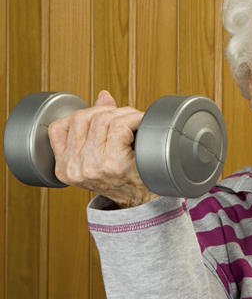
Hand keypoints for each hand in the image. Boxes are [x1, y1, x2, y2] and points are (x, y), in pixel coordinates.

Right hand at [48, 90, 159, 207]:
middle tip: (126, 116)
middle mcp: (74, 169)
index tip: (103, 116)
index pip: (59, 127)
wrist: (145, 202)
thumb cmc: (126, 178)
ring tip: (135, 121)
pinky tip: (141, 125)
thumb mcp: (101, 155)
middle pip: (82, 118)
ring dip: (124, 113)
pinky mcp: (113, 163)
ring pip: (102, 119)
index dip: (83, 114)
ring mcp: (92, 167)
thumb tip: (103, 96)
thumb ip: (95, 126)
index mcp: (65, 168)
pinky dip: (134, 118)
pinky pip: (120, 125)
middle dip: (107, 110)